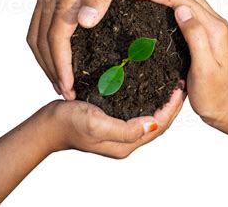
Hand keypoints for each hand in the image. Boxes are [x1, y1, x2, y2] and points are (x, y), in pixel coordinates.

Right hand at [27, 0, 145, 99]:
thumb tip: (83, 22)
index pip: (57, 36)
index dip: (61, 65)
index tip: (68, 88)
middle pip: (41, 39)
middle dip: (51, 69)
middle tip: (64, 93)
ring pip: (35, 34)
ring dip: (44, 60)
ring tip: (59, 82)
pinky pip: (39, 24)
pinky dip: (44, 46)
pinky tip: (55, 59)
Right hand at [42, 86, 184, 158]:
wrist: (47, 125)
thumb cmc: (67, 124)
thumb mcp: (96, 125)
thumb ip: (125, 129)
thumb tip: (154, 123)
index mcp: (125, 144)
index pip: (159, 125)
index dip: (172, 107)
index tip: (180, 87)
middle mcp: (126, 139)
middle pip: (158, 122)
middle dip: (171, 104)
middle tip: (179, 82)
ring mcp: (120, 131)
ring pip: (149, 117)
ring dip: (161, 101)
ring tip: (169, 83)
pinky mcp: (113, 120)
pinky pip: (137, 110)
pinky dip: (146, 98)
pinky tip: (148, 85)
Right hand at [125, 0, 227, 128]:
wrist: (227, 108)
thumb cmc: (214, 95)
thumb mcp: (204, 70)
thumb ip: (196, 37)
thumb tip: (181, 9)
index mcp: (213, 28)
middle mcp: (214, 22)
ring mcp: (209, 25)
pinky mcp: (204, 31)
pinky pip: (184, 5)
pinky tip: (154, 2)